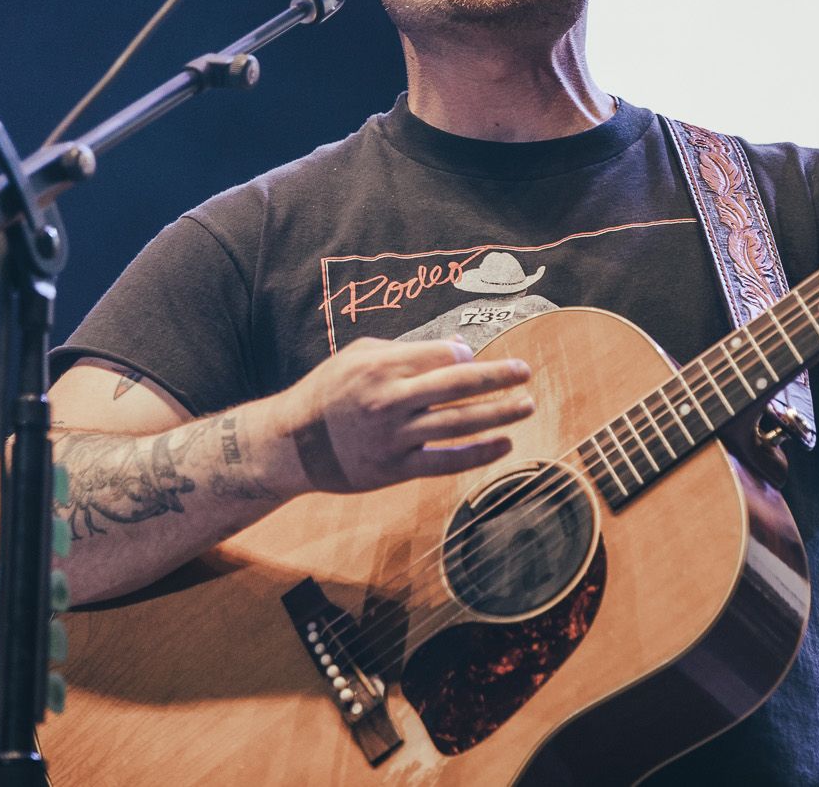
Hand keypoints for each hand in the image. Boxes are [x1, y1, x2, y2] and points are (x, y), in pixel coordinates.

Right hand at [269, 337, 533, 493]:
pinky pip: (446, 460)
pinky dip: (478, 452)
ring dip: (499, 414)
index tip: (475, 358)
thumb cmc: (328, 392)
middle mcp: (390, 400)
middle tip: (526, 372)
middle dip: (497, 377)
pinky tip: (504, 444)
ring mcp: (394, 437)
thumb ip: (407, 351)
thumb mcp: (359, 357)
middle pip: (458, 385)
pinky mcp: (395, 468)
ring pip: (458, 423)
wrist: (292, 444)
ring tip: (526, 405)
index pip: (441, 356)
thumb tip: (459, 350)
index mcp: (382, 366)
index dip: (465, 355)